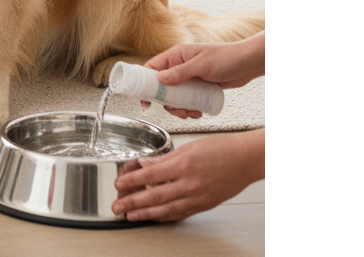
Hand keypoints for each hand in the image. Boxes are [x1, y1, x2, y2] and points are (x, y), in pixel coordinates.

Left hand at [111, 130, 263, 220]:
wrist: (246, 160)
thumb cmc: (222, 148)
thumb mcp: (189, 147)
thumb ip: (164, 158)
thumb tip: (145, 164)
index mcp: (184, 164)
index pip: (150, 176)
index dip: (131, 181)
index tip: (118, 184)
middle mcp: (190, 184)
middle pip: (154, 196)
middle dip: (132, 202)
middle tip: (117, 206)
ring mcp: (197, 197)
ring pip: (166, 209)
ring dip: (145, 214)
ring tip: (130, 215)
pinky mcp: (204, 205)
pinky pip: (180, 213)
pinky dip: (164, 216)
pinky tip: (153, 216)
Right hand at [136, 35, 263, 117]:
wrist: (246, 64)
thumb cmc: (225, 58)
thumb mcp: (200, 65)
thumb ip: (180, 72)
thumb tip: (159, 79)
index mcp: (175, 55)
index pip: (152, 68)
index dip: (145, 84)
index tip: (144, 100)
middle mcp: (179, 66)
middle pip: (162, 87)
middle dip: (167, 103)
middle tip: (176, 111)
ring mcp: (189, 78)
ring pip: (175, 97)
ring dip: (179, 108)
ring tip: (191, 113)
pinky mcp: (198, 87)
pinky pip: (187, 100)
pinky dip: (189, 108)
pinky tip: (198, 112)